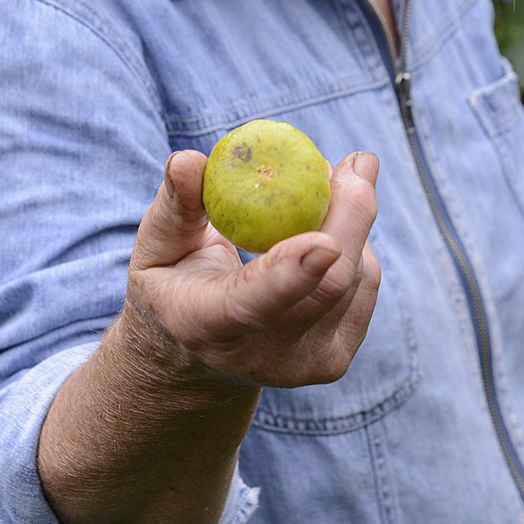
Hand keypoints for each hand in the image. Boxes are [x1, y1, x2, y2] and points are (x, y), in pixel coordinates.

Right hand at [122, 148, 380, 390]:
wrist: (198, 353)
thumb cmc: (174, 282)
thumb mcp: (158, 242)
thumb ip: (176, 203)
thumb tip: (188, 160)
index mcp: (206, 323)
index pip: (251, 304)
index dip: (290, 274)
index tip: (323, 241)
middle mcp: (262, 355)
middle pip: (325, 289)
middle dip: (351, 218)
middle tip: (357, 161)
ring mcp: (304, 363)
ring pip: (354, 280)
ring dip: (354, 220)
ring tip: (323, 187)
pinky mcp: (335, 358)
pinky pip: (365, 284)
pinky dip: (356, 242)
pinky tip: (327, 227)